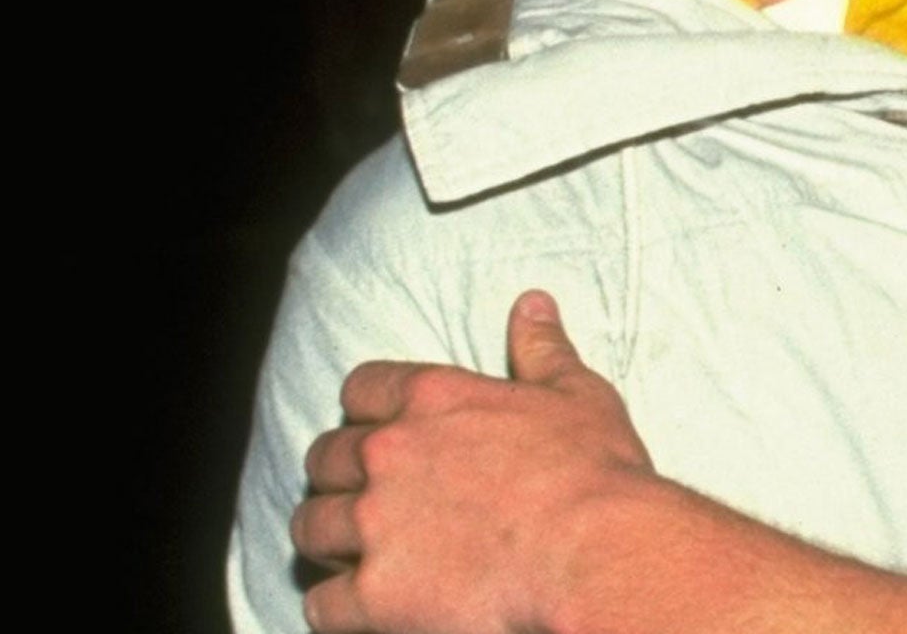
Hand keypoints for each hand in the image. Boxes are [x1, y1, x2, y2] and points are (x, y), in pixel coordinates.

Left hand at [293, 291, 652, 632]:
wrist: (597, 553)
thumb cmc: (595, 474)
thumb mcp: (578, 395)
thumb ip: (542, 349)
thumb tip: (531, 303)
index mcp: (432, 398)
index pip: (361, 389)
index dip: (369, 411)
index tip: (386, 431)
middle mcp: (389, 453)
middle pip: (325, 458)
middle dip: (342, 478)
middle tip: (374, 498)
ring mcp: (374, 524)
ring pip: (310, 527)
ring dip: (331, 539)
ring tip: (361, 553)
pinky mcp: (373, 594)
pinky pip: (320, 604)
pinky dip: (337, 607)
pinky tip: (364, 606)